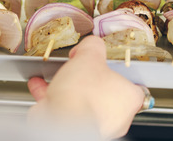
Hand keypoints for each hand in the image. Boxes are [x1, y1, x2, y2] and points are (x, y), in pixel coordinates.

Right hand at [27, 35, 146, 139]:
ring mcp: (94, 123)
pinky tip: (40, 84)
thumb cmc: (83, 96)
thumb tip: (91, 44)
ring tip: (57, 73)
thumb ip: (93, 46)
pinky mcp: (73, 127)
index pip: (132, 84)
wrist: (61, 121)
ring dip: (67, 86)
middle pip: (104, 90)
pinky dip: (52, 96)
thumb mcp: (90, 56)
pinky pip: (63, 108)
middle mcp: (116, 116)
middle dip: (88, 77)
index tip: (108, 63)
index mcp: (129, 98)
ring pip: (82, 100)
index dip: (118, 70)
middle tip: (80, 66)